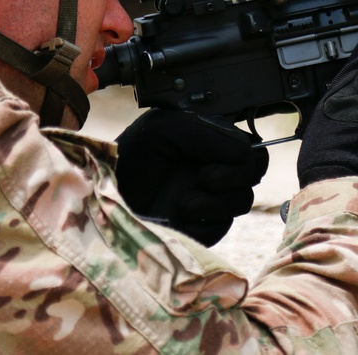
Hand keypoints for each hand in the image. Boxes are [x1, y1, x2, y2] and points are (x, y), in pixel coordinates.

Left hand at [116, 109, 269, 245]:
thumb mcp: (162, 129)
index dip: (237, 150)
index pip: (246, 142)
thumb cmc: (126, 158)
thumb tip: (243, 152)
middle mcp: (213, 167)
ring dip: (218, 201)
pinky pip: (223, 225)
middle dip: (237, 174)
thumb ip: (204, 131)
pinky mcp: (203, 226)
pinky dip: (205, 221)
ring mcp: (210, 198)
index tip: (209, 155)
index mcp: (207, 140)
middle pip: (256, 168)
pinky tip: (181, 217)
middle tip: (207, 178)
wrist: (102, 201)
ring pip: (243, 198)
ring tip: (185, 204)